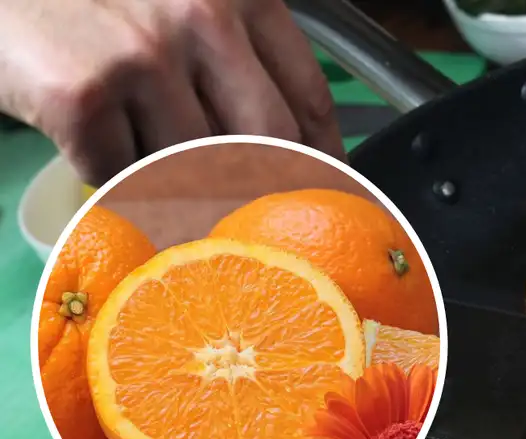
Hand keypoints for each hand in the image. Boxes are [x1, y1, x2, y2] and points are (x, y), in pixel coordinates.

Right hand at [0, 0, 343, 185]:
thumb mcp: (181, 4)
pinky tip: (97, 144)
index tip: (327, 192)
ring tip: (149, 158)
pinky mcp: (85, 96)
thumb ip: (235, 55)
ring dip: (175, 179)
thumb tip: (288, 145)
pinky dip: (113, 174)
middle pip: (268, 145)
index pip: (309, 98)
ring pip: (194, 165)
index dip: (324, 160)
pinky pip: (123, 173)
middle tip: (250, 217)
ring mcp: (143, 58)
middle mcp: (202, 19)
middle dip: (261, 190)